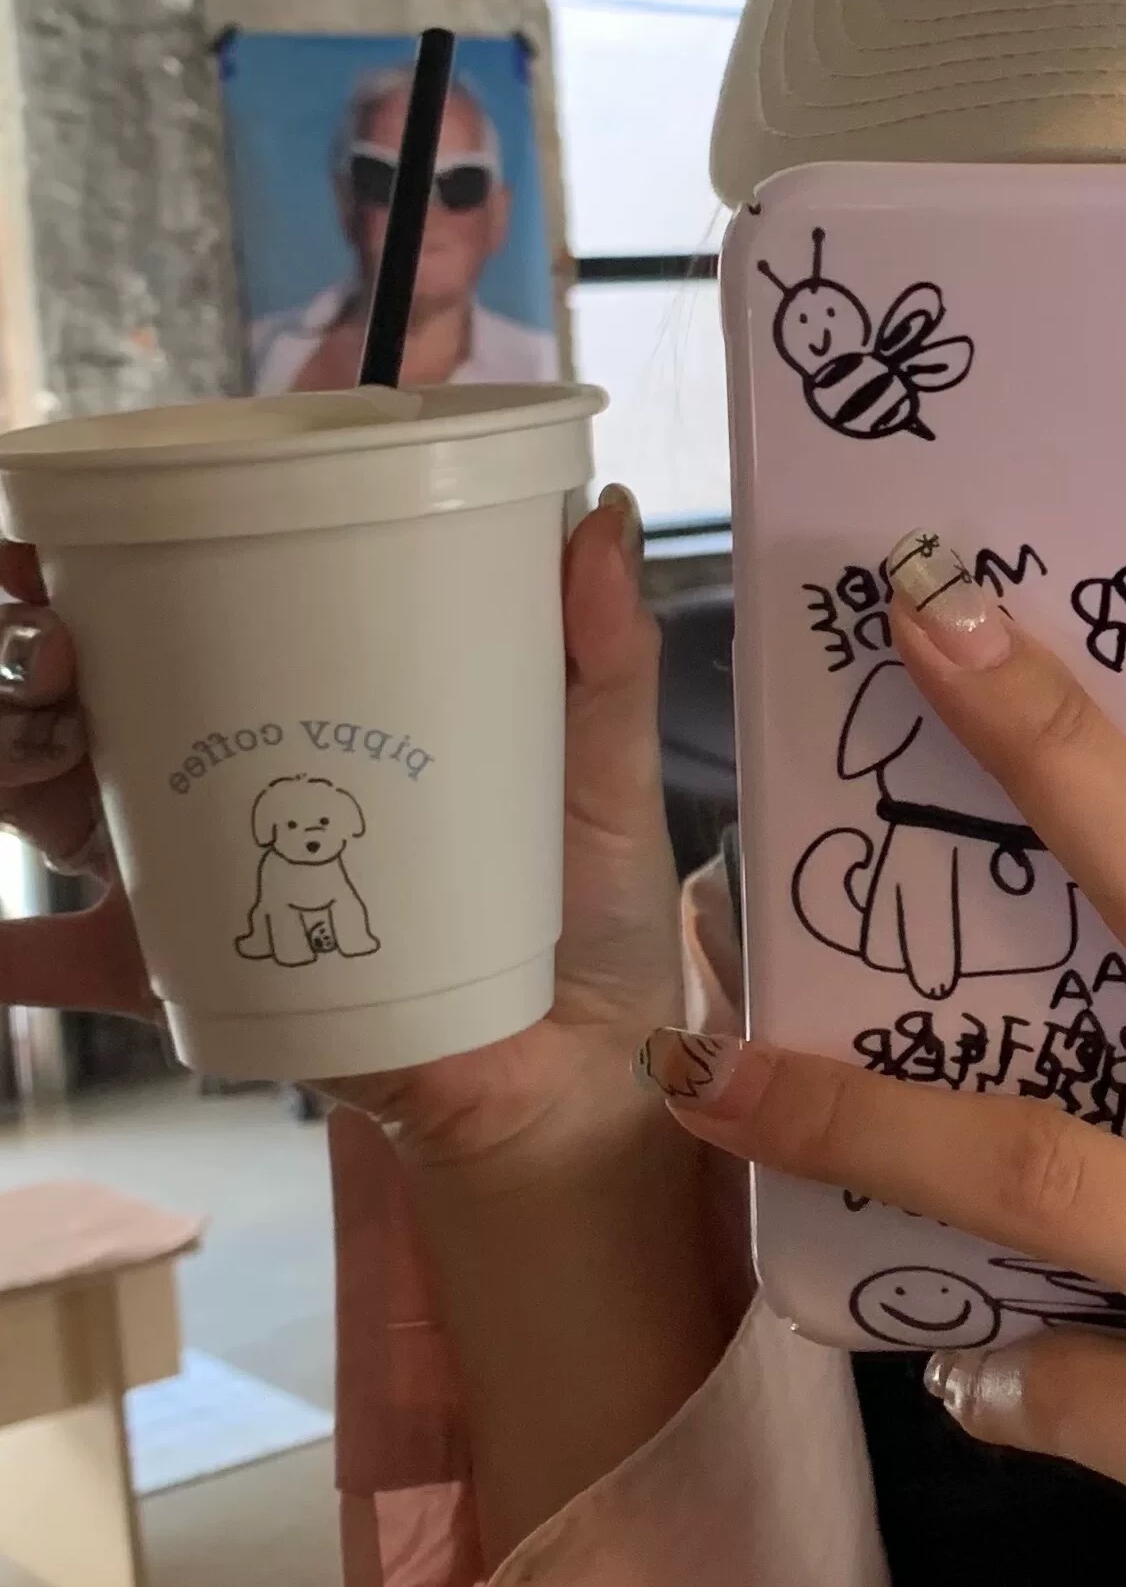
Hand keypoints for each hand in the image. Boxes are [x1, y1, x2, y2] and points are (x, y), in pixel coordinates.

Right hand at [0, 493, 683, 1180]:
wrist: (578, 1076)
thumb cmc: (590, 915)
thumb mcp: (605, 769)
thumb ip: (603, 652)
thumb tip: (605, 510)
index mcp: (312, 708)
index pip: (184, 616)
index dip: (95, 568)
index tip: (53, 540)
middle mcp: (235, 783)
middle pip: (87, 695)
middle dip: (28, 654)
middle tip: (47, 641)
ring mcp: (207, 880)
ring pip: (55, 801)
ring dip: (11, 755)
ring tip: (31, 732)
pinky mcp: (206, 985)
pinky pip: (78, 971)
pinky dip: (17, 957)